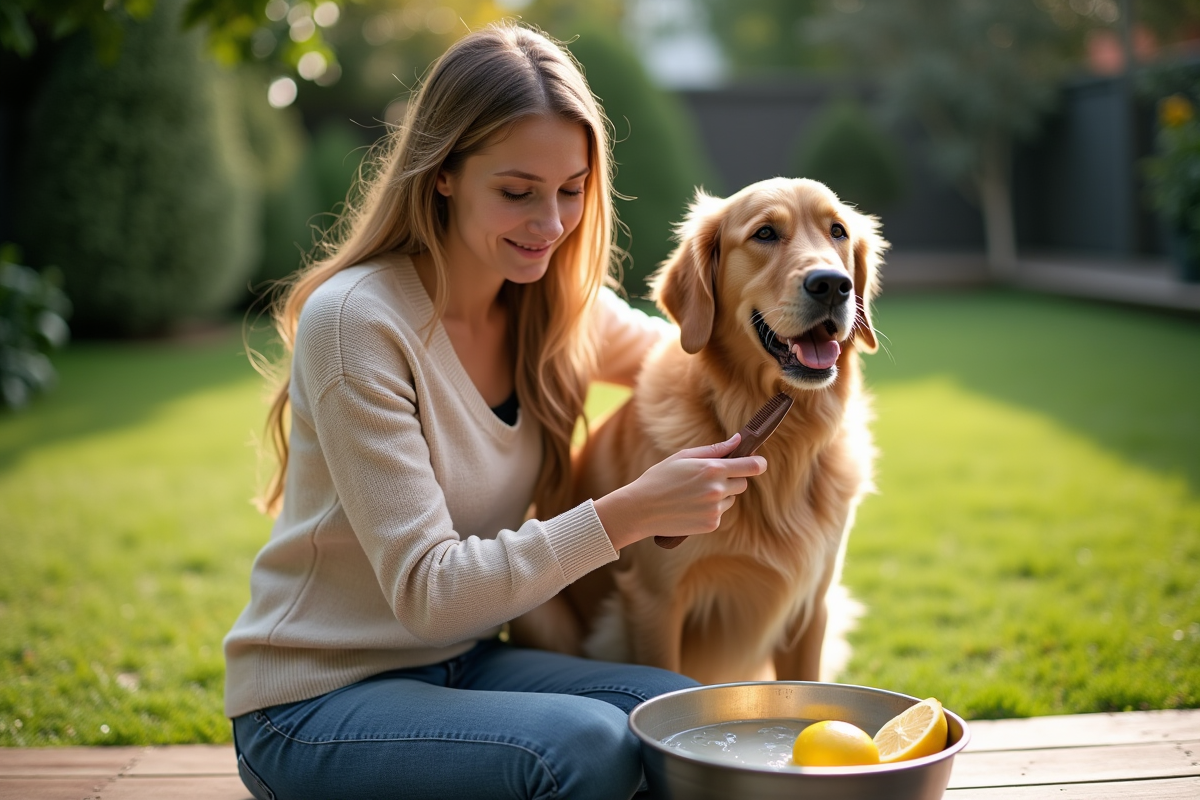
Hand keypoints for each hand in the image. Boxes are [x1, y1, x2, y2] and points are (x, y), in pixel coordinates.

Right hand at [593, 433, 766, 550]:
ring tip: (693, 494)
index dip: (758, 463)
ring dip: (720, 495)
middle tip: (710, 478)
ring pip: (730, 499)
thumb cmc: (660, 478)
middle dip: (733, 479)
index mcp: (712, 469)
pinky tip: (690, 507)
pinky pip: (720, 513)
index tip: (758, 462)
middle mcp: (717, 490)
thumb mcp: (684, 457)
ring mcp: (715, 509)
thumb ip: (715, 450)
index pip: (751, 467)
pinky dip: (710, 510)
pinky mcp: (711, 524)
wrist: (641, 509)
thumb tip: (738, 440)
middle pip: (742, 484)